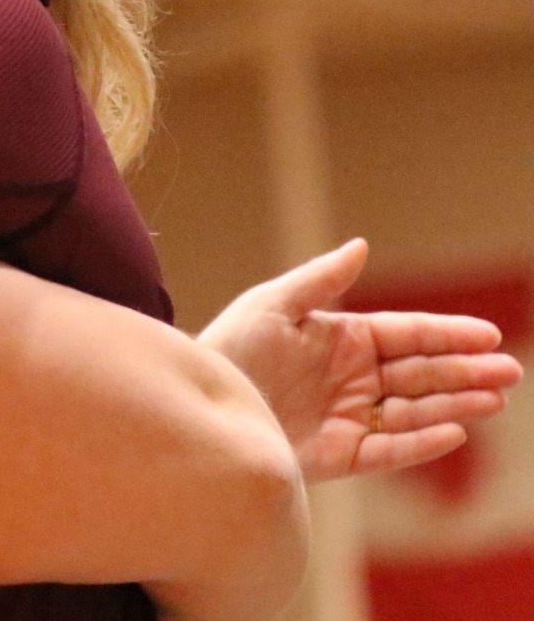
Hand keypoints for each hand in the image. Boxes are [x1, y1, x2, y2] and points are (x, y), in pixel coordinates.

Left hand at [200, 239, 521, 482]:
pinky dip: (420, 443)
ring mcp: (348, 417)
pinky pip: (388, 451)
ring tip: (493, 399)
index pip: (406, 335)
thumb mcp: (272, 305)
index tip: (488, 335)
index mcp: (341, 339)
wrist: (200, 405)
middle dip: (465, 371)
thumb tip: (361, 245)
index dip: (447, 335)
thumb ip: (320, 279)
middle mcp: (352, 379)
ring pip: (413, 411)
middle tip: (509, 371)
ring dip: (454, 404)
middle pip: (420, 373)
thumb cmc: (229, 347)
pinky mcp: (339, 455)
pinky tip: (452, 432)